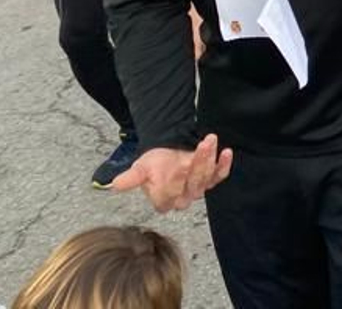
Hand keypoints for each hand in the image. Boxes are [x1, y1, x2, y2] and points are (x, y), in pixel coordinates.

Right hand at [111, 135, 232, 212]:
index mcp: (163, 201)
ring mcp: (198, 188)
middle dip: (198, 163)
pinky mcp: (211, 178)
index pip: (169, 196)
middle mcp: (183, 197)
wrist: (167, 151)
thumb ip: (131, 177)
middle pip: (193, 185)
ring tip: (209, 140)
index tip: (177, 166)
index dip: (173, 182)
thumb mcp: (141, 168)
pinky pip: (220, 175)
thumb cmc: (154, 163)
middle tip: (202, 144)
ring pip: (207, 177)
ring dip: (209, 157)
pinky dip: (224, 164)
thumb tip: (115, 184)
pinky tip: (226, 152)